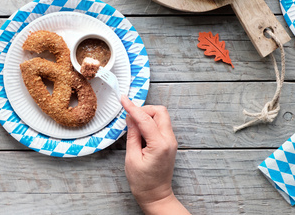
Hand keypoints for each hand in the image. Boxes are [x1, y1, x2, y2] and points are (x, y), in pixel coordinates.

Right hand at [121, 95, 189, 214]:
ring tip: (134, 126)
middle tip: (130, 115)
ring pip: (161, 117)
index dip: (132, 108)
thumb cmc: (143, 182)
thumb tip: (130, 118)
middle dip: (144, 109)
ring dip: (147, 116)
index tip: (123, 99)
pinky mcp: (169, 143)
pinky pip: (161, 125)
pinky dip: (150, 123)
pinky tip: (140, 131)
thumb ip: (132, 135)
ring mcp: (171, 141)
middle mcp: (169, 140)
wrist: (156, 195)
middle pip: (160, 112)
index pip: (146, 119)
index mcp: (160, 145)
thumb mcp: (131, 158)